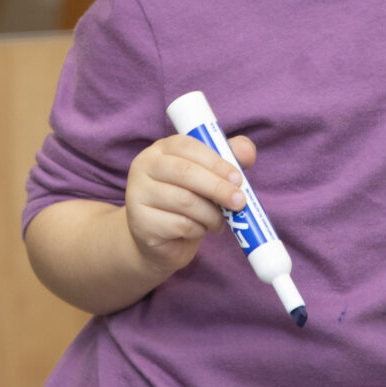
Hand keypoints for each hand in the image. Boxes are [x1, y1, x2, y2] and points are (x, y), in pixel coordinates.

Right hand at [123, 133, 257, 278]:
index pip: (187, 146)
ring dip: (211, 214)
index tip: (238, 178)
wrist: (159, 240)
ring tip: (219, 221)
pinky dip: (198, 230)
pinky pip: (180, 225)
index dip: (215, 162)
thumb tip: (248, 152)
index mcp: (161, 149)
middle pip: (185, 173)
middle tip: (240, 202)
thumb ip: (228, 159)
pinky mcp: (141, 222)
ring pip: (185, 201)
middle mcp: (144, 166)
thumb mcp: (208, 177)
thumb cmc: (187, 200)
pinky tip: (199, 230)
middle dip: (218, 188)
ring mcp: (137, 194)